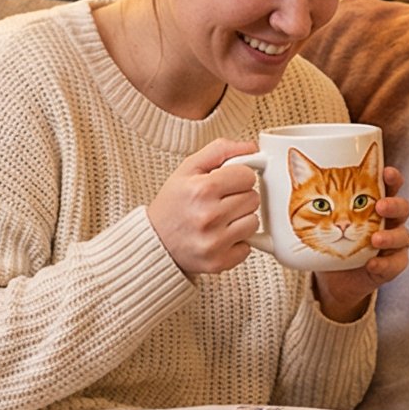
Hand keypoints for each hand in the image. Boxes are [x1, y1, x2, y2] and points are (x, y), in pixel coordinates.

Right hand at [149, 139, 263, 276]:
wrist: (154, 242)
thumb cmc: (173, 204)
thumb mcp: (188, 168)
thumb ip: (220, 151)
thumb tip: (252, 147)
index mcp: (201, 189)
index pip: (247, 176)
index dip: (238, 177)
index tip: (227, 183)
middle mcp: (209, 216)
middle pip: (253, 198)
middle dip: (239, 197)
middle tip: (221, 202)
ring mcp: (214, 242)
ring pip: (254, 222)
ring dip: (240, 220)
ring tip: (220, 219)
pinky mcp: (219, 262)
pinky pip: (248, 247)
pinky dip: (237, 242)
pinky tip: (219, 237)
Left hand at [311, 166, 408, 319]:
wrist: (330, 275)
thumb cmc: (325, 237)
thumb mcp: (310, 213)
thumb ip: (300, 189)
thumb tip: (275, 159)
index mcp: (373, 200)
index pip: (389, 184)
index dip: (392, 177)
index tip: (386, 171)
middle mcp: (386, 219)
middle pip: (402, 207)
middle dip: (394, 204)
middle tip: (379, 206)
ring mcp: (391, 242)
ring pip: (403, 235)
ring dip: (390, 236)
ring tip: (375, 239)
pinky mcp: (390, 265)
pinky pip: (395, 264)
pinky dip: (384, 263)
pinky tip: (372, 263)